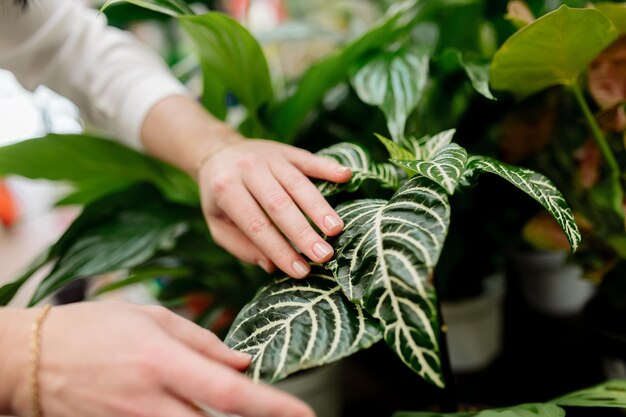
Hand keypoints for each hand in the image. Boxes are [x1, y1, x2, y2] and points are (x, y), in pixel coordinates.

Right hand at [4, 303, 313, 416]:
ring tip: (238, 410)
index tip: (305, 413)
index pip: (230, 392)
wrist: (31, 360)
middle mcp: (152, 401)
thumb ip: (202, 341)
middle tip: (288, 416)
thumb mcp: (150, 318)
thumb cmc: (94, 328)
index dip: (272, 406)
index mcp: (164, 362)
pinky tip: (196, 410)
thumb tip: (244, 362)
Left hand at [198, 138, 350, 277]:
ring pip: (297, 183)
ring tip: (336, 229)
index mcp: (226, 189)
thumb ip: (241, 246)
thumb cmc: (221, 196)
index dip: (279, 249)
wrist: (218, 151)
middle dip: (303, 232)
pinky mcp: (287, 150)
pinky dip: (328, 167)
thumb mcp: (217, 223)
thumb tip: (272, 266)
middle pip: (279, 204)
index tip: (301, 271)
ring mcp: (270, 157)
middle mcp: (248, 169)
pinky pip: (309, 159)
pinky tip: (346, 176)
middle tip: (324, 255)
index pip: (256, 225)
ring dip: (319, 207)